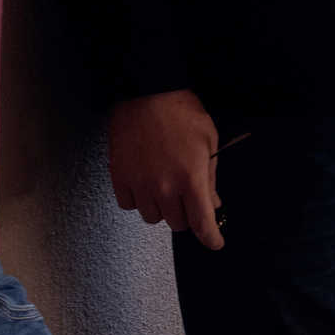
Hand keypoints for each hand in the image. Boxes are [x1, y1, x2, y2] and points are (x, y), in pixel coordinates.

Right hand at [107, 89, 223, 249]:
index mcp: (191, 178)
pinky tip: (144, 182)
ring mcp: (140, 184)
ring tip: (163, 184)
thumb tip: (212, 202)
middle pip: (177, 223)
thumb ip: (210, 177)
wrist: (147, 92)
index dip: (210, 238)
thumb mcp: (208, 141)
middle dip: (185, 213)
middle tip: (186, 194)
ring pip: (152, 217)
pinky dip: (138, 199)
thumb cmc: (181, 112)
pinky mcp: (120, 178)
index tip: (214, 242)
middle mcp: (165, 187)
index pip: (202, 223)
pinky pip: (129, 205)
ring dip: (161, 207)